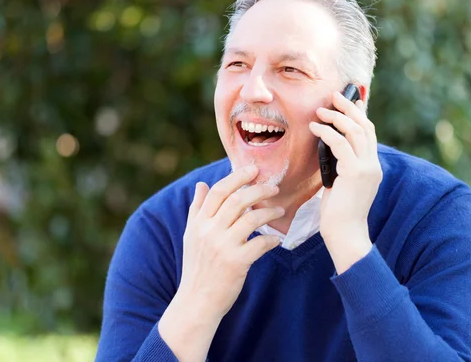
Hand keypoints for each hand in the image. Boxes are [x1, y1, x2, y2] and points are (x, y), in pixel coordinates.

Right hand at [177, 165, 283, 320]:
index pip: (219, 191)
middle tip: (273, 188)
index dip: (237, 177)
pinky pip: (260, 243)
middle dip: (258, 189)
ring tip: (279, 211)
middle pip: (237, 200)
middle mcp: (209, 231)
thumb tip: (201, 184)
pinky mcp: (237, 263)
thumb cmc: (196, 267)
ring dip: (269, 212)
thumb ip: (197, 209)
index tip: (254, 169)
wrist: (197, 301)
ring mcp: (223, 247)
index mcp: (199, 223)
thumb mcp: (190, 235)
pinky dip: (271, 239)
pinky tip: (276, 240)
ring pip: (251, 218)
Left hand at [309, 92, 381, 272]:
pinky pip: (340, 144)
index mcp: (372, 166)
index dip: (358, 115)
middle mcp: (373, 164)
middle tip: (334, 95)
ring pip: (355, 131)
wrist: (345, 234)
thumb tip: (328, 147)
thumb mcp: (341, 184)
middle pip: (364, 126)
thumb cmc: (338, 213)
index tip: (346, 102)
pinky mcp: (355, 172)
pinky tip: (314, 128)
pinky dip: (326, 132)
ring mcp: (367, 168)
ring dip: (337, 117)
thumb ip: (340, 166)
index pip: (368, 133)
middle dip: (349, 107)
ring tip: (320, 110)